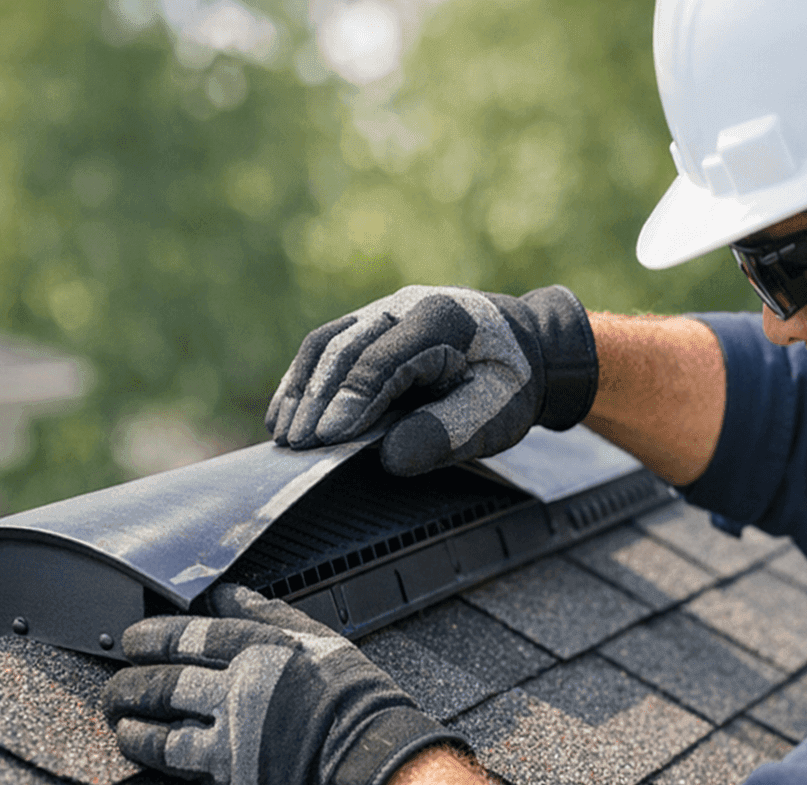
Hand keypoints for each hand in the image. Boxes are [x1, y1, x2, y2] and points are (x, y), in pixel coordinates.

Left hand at [102, 585, 467, 784]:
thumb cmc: (356, 704)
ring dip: (126, 708)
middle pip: (165, 672)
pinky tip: (131, 740)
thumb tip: (229, 593)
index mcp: (264, 648)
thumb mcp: (322, 644)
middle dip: (131, 673)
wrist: (370, 766)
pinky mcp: (225, 772)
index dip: (153, 635)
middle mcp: (241, 684)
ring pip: (158, 711)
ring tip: (115, 708)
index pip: (190, 633)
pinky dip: (142, 745)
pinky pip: (168, 754)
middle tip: (118, 674)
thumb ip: (271, 616)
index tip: (135, 639)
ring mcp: (229, 729)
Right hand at [265, 284, 598, 474]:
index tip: (330, 438)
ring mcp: (383, 311)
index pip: (387, 359)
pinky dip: (302, 382)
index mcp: (444, 318)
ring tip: (283, 435)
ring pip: (327, 344)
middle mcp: (406, 304)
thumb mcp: (495, 412)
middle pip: (346, 348)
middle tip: (298, 445)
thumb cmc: (509, 383)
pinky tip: (284, 416)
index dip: (355, 399)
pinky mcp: (368, 326)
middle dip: (318, 399)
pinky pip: (325, 348)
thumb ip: (447, 432)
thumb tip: (390, 458)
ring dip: (301, 390)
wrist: (522, 346)